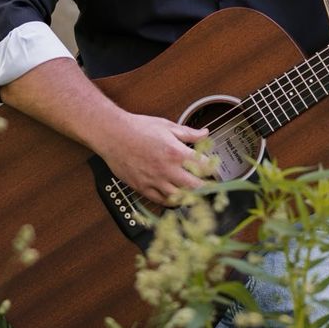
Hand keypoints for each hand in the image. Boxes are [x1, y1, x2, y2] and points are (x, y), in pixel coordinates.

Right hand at [99, 111, 213, 206]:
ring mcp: (155, 181)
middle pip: (195, 186)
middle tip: (209, 186)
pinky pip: (161, 201)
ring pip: (179, 197)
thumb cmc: (138, 128)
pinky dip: (170, 201)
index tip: (215, 170)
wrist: (113, 134)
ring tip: (194, 193)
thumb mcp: (167, 126)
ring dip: (189, 196)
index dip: (212, 169)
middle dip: (205, 187)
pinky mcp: (143, 187)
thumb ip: (189, 133)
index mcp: (176, 152)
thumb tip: (205, 134)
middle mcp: (167, 169)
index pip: (203, 166)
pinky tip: (175, 197)